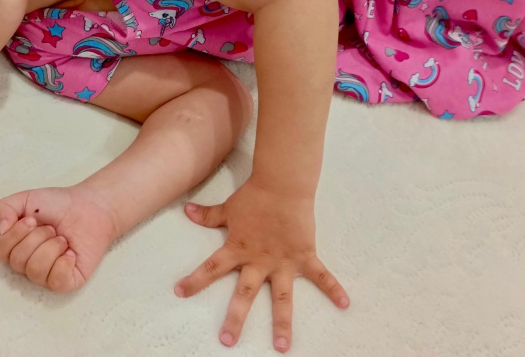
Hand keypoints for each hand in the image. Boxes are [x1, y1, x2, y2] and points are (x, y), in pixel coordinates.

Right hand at [0, 185, 119, 291]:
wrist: (90, 206)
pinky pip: (56, 281)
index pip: (0, 250)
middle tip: (52, 228)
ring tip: (63, 239)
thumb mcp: (25, 199)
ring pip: (36, 270)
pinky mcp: (67, 282)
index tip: (32, 219)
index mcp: (15, 247)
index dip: (15, 233)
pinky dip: (64, 263)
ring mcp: (47, 275)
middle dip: (38, 237)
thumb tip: (2, 228)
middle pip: (18, 261)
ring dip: (51, 247)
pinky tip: (71, 253)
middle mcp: (27, 264)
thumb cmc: (58, 205)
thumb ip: (4, 208)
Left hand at [174, 178, 348, 352]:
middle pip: (244, 293)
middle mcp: (259, 260)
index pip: (211, 268)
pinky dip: (334, 289)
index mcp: (238, 249)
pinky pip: (321, 275)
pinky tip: (345, 304)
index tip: (179, 292)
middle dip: (235, 318)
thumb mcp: (229, 208)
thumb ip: (208, 215)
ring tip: (282, 346)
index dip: (194, 280)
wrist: (282, 183)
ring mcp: (282, 261)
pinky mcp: (304, 256)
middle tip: (227, 341)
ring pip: (282, 297)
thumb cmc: (255, 195)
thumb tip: (187, 211)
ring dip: (282, 322)